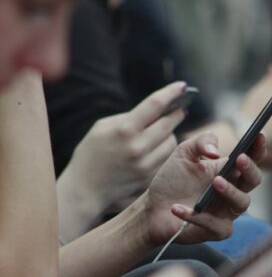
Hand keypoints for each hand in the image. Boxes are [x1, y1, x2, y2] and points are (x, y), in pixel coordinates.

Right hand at [57, 82, 186, 241]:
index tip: (182, 86)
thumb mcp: (102, 128)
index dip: (171, 92)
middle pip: (169, 124)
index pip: (155, 104)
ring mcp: (146, 166)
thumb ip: (128, 118)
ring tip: (163, 131)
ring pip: (171, 143)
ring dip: (169, 134)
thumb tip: (154, 112)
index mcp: (124, 130)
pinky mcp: (150, 179)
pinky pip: (166, 159)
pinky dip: (164, 151)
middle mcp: (138, 148)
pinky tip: (158, 148)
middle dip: (176, 114)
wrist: (85, 190)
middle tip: (180, 109)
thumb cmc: (90, 154)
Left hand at [141, 132, 265, 244]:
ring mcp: (226, 212)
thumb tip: (215, 151)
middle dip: (250, 169)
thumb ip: (201, 142)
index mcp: (228, 170)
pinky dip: (195, 216)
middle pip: (253, 180)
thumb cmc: (172, 180)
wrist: (152, 207)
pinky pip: (214, 225)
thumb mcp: (183, 153)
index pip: (250, 158)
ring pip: (242, 203)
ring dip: (230, 191)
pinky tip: (177, 208)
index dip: (257, 148)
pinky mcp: (216, 231)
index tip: (258, 136)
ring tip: (216, 181)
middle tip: (240, 158)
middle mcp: (232, 191)